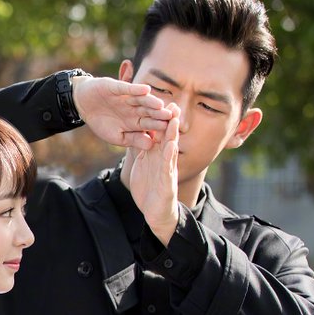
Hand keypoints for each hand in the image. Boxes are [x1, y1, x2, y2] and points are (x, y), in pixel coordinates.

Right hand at [73, 76, 172, 149]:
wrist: (83, 105)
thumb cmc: (100, 123)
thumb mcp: (116, 137)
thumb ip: (133, 140)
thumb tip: (151, 145)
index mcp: (136, 121)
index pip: (150, 124)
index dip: (158, 127)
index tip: (169, 131)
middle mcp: (134, 108)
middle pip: (149, 111)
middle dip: (158, 114)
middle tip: (170, 117)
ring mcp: (127, 97)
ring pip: (141, 100)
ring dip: (150, 102)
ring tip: (160, 105)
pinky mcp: (117, 87)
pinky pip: (128, 88)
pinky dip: (136, 89)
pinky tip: (145, 90)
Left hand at [126, 104, 180, 244]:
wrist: (155, 212)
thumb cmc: (149, 188)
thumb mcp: (143, 165)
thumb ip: (142, 150)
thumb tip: (139, 135)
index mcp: (156, 155)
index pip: (158, 133)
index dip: (159, 119)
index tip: (158, 102)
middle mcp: (164, 160)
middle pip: (167, 137)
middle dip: (169, 121)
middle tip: (172, 103)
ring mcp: (167, 170)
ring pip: (170, 149)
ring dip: (172, 134)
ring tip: (174, 119)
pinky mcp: (167, 182)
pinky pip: (168, 167)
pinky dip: (169, 156)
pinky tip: (170, 145)